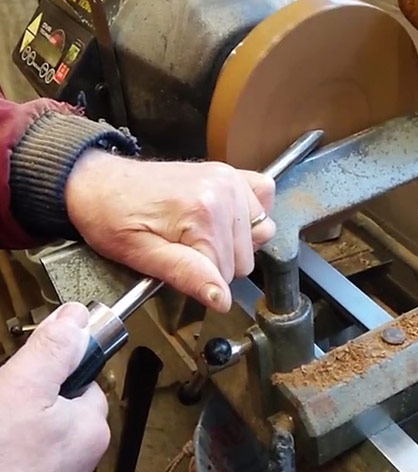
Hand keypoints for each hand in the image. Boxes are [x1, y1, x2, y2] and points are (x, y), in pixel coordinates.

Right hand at [0, 303, 109, 471]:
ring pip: (40, 437)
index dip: (54, 372)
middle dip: (32, 400)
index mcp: (92, 430)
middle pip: (59, 410)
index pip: (83, 383)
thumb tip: (79, 315)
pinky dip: (11, 454)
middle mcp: (84, 460)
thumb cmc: (0, 457)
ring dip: (17, 426)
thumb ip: (54, 350)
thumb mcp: (25, 387)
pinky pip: (25, 464)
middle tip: (3, 405)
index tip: (25, 376)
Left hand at [65, 153, 275, 312]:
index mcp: (202, 213)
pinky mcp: (230, 173)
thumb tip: (220, 297)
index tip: (176, 269)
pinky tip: (225, 220)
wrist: (98, 182)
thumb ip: (185, 275)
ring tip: (198, 235)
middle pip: (244, 259)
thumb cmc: (110, 216)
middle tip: (183, 250)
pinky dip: (250, 213)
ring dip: (233, 242)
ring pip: (259, 235)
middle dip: (215, 264)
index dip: (200, 281)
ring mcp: (229, 179)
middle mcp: (224, 192)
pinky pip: (264, 195)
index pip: (225, 274)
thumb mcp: (139, 255)